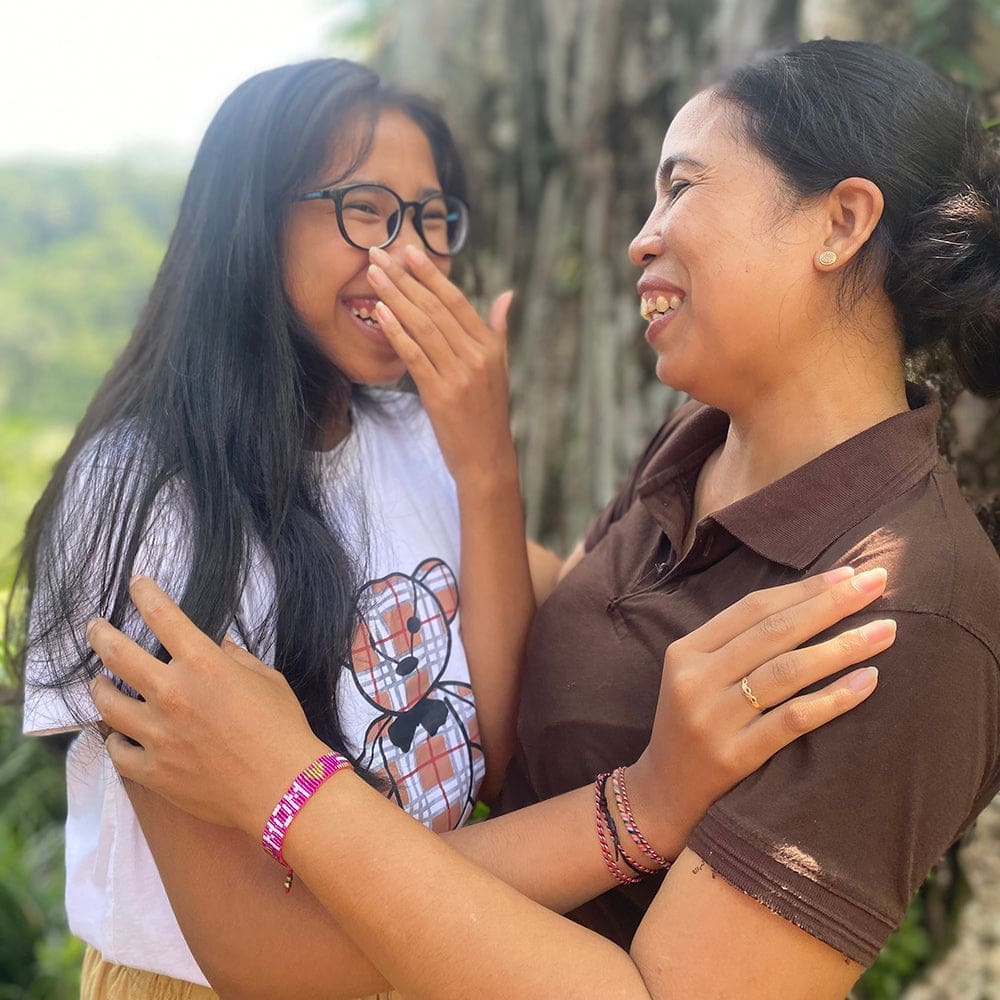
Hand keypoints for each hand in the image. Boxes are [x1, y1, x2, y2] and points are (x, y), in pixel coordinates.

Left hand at [87, 577, 328, 838]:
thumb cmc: (283, 728)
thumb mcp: (268, 680)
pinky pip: (118, 751)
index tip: (137, 584)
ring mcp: (157, 734)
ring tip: (99, 683)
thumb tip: (219, 647)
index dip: (145, 594)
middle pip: (117, 655)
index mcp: (203, 664)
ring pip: (107, 704)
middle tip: (95, 628)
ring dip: (100, 688)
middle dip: (101, 634)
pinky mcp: (153, 770)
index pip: (163, 616)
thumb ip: (237, 659)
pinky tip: (119, 735)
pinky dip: (117, 739)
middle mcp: (172, 693)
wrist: (283, 787)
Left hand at [367, 244, 515, 486]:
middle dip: (405, 278)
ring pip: (423, 326)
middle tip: (379, 253)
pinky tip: (380, 312)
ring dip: (395, 297)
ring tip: (373, 275)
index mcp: (490, 346)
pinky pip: (414, 355)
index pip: (456, 301)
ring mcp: (459, 375)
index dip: (430, 274)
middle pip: (435, 308)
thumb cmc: (488, 414)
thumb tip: (507, 294)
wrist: (486, 459)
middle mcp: (477, 356)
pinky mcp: (440, 394)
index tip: (409, 251)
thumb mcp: (500, 369)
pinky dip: (396, 331)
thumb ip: (499, 329)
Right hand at [627, 566, 890, 853]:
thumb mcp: (697, 676)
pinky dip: (833, 698)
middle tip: (878, 583)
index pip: (752, 608)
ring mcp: (713, 718)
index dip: (803, 589)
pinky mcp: (735, 755)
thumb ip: (737, 644)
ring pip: (786, 671)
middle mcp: (696, 679)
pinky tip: (867, 682)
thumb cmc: (694, 724)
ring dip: (841, 647)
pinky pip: (793, 720)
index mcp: (686, 651)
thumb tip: (810, 603)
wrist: (664, 791)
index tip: (849, 575)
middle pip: (773, 632)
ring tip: (886, 632)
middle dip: (830, 604)